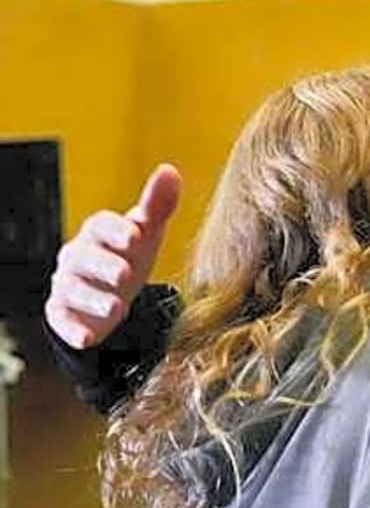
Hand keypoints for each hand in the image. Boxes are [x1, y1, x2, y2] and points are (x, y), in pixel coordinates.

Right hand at [44, 165, 180, 349]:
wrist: (111, 293)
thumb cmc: (129, 254)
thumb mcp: (147, 232)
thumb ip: (158, 205)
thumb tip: (170, 170)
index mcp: (98, 232)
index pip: (101, 225)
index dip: (116, 230)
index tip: (135, 236)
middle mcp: (77, 255)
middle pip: (84, 257)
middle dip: (104, 265)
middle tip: (126, 274)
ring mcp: (66, 284)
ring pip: (73, 290)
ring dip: (93, 299)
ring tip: (116, 307)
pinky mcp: (61, 312)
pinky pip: (61, 319)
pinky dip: (73, 328)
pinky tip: (87, 336)